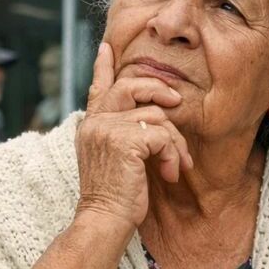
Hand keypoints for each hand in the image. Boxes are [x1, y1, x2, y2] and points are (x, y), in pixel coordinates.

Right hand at [74, 42, 192, 228]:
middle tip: (177, 102)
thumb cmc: (116, 195)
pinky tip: (169, 173)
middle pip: (132, 86)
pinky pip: (163, 136)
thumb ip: (122, 131)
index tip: (106, 47)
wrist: (104, 220)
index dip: (103, 66)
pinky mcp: (124, 141)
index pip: (97, 87)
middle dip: (160, 90)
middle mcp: (95, 122)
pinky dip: (173, 155)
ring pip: (158, 116)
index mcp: (91, 125)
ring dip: (175, 143)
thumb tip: (151, 113)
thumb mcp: (114, 157)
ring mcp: (107, 129)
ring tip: (175, 165)